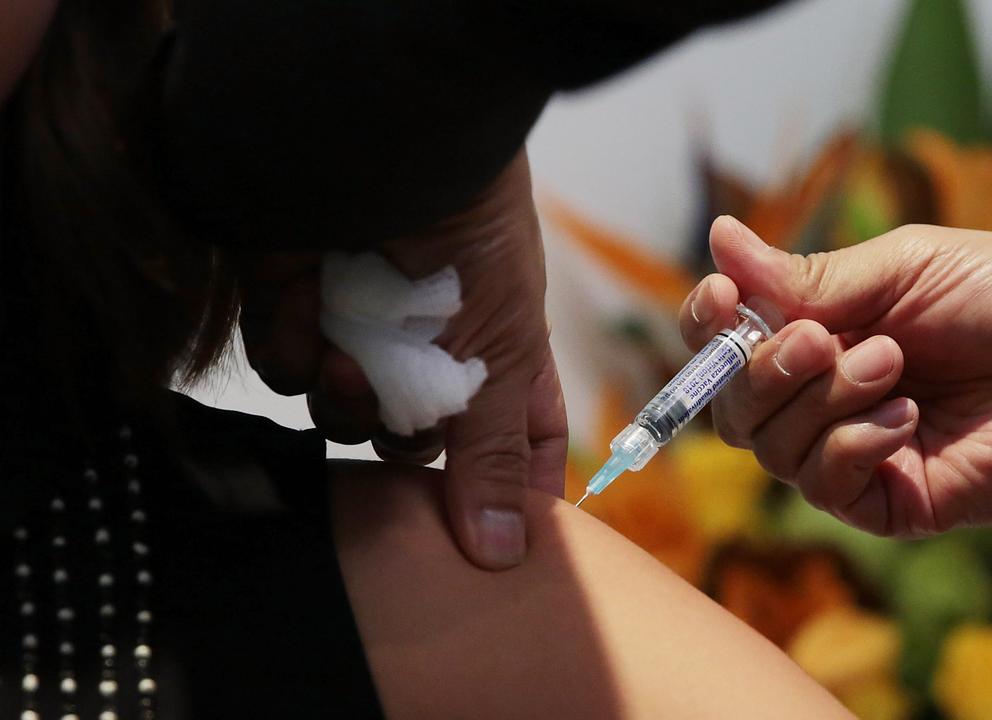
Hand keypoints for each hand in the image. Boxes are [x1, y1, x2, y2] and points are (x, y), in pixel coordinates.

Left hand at [241, 149, 566, 568]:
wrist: (383, 139)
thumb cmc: (472, 236)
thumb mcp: (502, 351)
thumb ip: (494, 455)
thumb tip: (506, 559)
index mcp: (501, 355)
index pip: (518, 441)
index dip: (512, 488)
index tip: (499, 538)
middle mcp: (432, 349)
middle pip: (415, 442)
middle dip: (405, 441)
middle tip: (408, 419)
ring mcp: (364, 328)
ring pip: (343, 414)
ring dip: (346, 394)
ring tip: (354, 352)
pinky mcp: (300, 306)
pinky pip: (289, 367)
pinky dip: (297, 343)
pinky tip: (310, 300)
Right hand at [679, 217, 991, 536]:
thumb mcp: (901, 268)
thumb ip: (807, 277)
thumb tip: (721, 238)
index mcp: (819, 333)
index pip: (727, 346)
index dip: (709, 328)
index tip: (723, 297)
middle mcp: (825, 397)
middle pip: (734, 408)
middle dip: (763, 370)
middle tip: (822, 339)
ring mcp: (855, 453)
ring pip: (774, 448)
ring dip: (824, 400)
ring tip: (893, 364)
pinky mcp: (891, 501)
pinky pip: (825, 487)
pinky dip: (852, 447)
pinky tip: (907, 418)